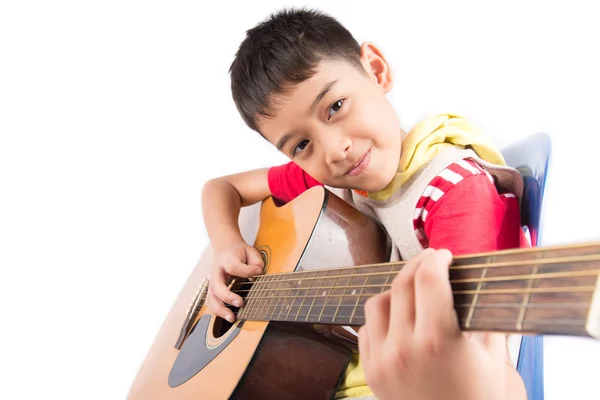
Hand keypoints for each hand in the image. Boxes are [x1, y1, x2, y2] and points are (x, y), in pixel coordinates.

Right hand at [206, 241, 263, 321]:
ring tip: (232, 318)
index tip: (258, 271)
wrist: (226, 251)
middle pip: (216, 285)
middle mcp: (217, 271)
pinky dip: (217, 311)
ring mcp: (213, 281)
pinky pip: (211, 302)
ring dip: (220, 309)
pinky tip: (227, 316)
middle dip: (227, 296)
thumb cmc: (240, 254)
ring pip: (211, 297)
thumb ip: (256, 261)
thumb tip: (257, 272)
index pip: (233, 266)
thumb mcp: (250, 251)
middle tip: (240, 303)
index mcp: (227, 259)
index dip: (246, 270)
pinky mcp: (213, 290)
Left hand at [358, 248, 510, 399]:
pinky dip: (380, 317)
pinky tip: (398, 318)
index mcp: (438, 341)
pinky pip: (366, 329)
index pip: (429, 280)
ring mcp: (382, 362)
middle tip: (431, 262)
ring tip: (413, 289)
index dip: (437, 260)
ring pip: (376, 303)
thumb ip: (485, 320)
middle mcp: (404, 349)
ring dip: (395, 289)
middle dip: (418, 265)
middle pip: (402, 285)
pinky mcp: (370, 373)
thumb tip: (479, 286)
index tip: (444, 255)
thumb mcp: (495, 361)